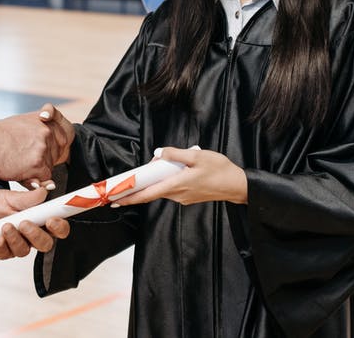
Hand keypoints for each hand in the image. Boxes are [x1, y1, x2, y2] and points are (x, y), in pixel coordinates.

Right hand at [0, 104, 72, 182]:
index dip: (50, 149)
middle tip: (22, 156)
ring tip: (18, 162)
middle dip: (43, 160)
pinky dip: (33, 179)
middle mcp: (47, 133)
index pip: (62, 139)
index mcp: (45, 121)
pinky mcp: (38, 164)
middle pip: (55, 155)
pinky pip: (43, 179)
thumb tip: (54, 141)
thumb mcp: (23, 123)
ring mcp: (43, 148)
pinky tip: (19, 170)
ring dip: (36, 170)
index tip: (36, 150)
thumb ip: (40, 129)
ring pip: (49, 167)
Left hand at [0, 187, 70, 258]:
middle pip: (45, 244)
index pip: (58, 229)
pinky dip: (2, 245)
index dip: (59, 226)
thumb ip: (28, 197)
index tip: (52, 220)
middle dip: (36, 235)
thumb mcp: (10, 197)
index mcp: (39, 221)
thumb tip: (43, 191)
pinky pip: (5, 253)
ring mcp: (16, 245)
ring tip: (6, 225)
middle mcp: (30, 236)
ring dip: (16, 238)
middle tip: (25, 223)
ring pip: (24, 250)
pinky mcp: (1, 252)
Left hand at [111, 147, 247, 206]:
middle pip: (152, 192)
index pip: (147, 194)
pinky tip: (173, 170)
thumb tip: (159, 153)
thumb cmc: (220, 170)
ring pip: (162, 190)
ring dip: (155, 181)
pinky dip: (166, 182)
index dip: (130, 197)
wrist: (238, 186)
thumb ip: (176, 154)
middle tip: (124, 183)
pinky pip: (172, 189)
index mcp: (177, 185)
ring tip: (156, 166)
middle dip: (139, 187)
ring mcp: (183, 198)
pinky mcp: (189, 197)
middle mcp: (177, 195)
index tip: (116, 199)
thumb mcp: (197, 156)